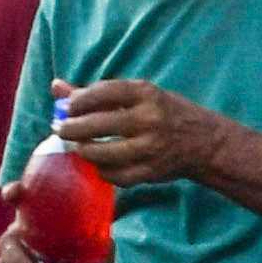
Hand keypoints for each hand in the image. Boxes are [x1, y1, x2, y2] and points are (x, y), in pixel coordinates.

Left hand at [49, 79, 228, 189]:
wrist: (206, 142)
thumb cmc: (165, 113)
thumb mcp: (139, 95)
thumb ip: (96, 93)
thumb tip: (55, 87)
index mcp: (146, 94)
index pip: (103, 92)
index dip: (79, 100)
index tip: (67, 107)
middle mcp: (149, 118)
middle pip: (100, 124)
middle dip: (73, 128)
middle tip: (61, 130)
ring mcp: (151, 147)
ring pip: (105, 152)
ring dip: (85, 151)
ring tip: (79, 147)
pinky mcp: (152, 171)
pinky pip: (117, 175)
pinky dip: (103, 171)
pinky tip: (99, 164)